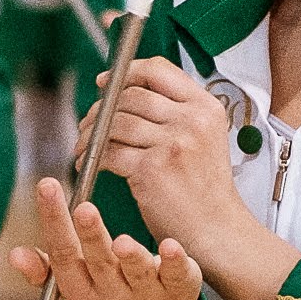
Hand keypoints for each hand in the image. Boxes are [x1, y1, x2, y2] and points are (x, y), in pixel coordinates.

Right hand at [8, 177, 202, 299]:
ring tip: (120, 241)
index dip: (54, 222)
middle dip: (90, 238)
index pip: (63, 255)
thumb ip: (44, 268)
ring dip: (129, 257)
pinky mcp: (179, 290)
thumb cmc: (106, 286)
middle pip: (99, 264)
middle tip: (83, 209)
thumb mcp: (74, 282)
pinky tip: (170, 245)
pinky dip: (174, 261)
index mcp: (80, 293)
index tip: (47, 183)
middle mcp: (112, 296)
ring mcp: (147, 295)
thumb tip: (14, 255)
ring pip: (137, 274)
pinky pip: (176, 276)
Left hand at [89, 57, 262, 259]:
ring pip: (115, 122)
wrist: (215, 229)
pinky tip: (88, 164)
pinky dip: (91, 158)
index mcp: (205, 107)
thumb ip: (176, 111)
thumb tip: (126, 91)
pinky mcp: (151, 170)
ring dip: (90, 134)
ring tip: (85, 146)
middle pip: (130, 95)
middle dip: (101, 108)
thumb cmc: (204, 188)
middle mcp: (191, 121)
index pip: (158, 70)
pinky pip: (108, 153)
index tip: (106, 83)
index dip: (126, 73)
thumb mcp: (204, 137)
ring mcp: (172, 144)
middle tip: (88, 123)